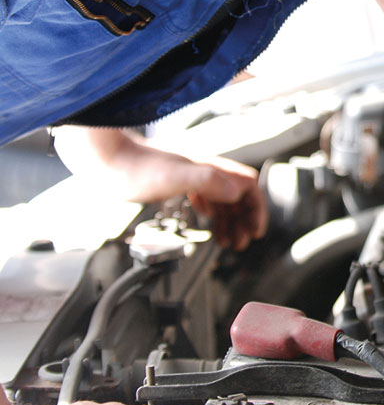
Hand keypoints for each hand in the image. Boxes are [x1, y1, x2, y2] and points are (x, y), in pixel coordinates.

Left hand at [53, 127, 267, 250]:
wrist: (106, 161)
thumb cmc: (134, 168)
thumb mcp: (174, 178)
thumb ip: (207, 182)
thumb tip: (237, 192)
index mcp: (209, 169)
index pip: (248, 185)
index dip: (256, 208)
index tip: (255, 231)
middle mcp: (205, 171)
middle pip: (239, 194)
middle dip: (245, 220)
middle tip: (241, 243)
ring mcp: (193, 177)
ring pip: (224, 199)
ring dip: (231, 221)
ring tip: (229, 241)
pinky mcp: (179, 184)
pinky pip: (207, 199)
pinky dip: (214, 214)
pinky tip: (208, 223)